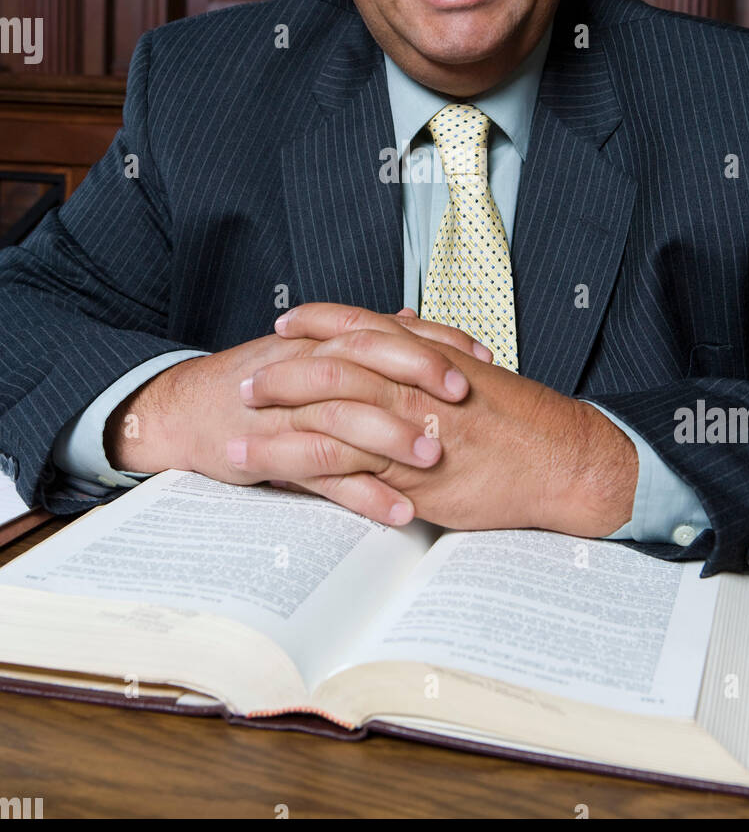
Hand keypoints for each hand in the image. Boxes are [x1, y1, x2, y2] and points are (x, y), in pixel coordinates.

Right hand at [103, 315, 492, 523]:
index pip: (385, 331)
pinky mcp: (274, 456)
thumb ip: (359, 338)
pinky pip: (323, 477)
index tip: (481, 358)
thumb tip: (408, 318)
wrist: (183, 410)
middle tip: (465, 397)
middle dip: (418, 377)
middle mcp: (308, 368)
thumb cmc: (256, 381)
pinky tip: (399, 513)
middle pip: (366, 362)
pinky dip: (363, 496)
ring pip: (346, 419)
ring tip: (439, 461)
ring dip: (394, 439)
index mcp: (323, 341)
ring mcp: (290, 413)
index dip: (434, 342)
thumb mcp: (307, 351)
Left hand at [255, 304, 638, 534]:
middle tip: (243, 382)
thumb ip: (434, 350)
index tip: (284, 323)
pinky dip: (303, 473)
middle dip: (279, 374)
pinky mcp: (411, 474)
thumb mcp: (474, 371)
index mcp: (427, 355)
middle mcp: (412, 384)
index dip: (316, 322)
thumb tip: (406, 326)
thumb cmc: (522, 421)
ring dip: (274, 429)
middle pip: (329, 368)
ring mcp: (409, 429)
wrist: (562, 458)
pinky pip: (346, 470)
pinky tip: (276, 479)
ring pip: (326, 420)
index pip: (359, 325)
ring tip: (236, 437)